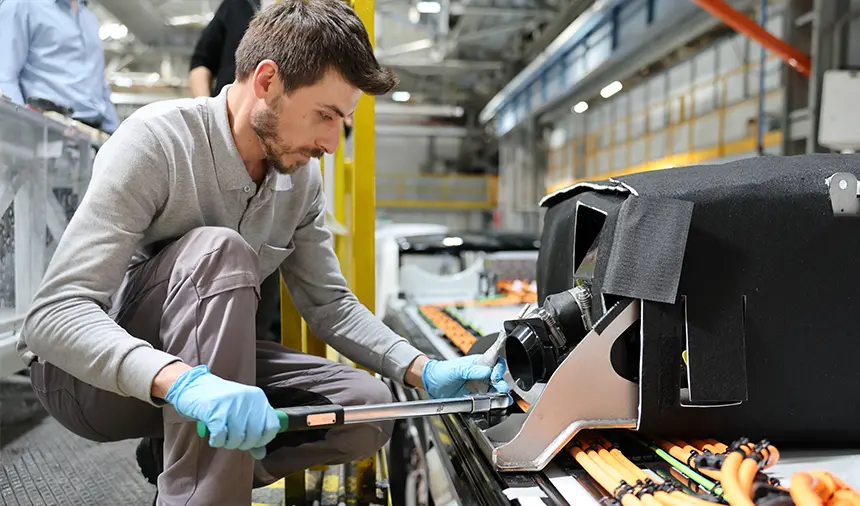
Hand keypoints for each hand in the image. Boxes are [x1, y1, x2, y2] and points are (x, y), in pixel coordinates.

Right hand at [165, 365, 279, 459]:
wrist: (193, 385)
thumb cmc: (220, 402)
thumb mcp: (241, 412)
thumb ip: (253, 432)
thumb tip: (261, 454)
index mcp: (258, 398)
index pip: (272, 427)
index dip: (262, 440)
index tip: (251, 442)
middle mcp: (248, 399)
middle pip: (254, 436)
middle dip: (242, 444)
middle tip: (231, 438)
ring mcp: (232, 404)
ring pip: (237, 439)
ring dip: (228, 443)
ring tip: (222, 435)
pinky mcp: (215, 411)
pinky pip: (221, 437)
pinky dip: (216, 441)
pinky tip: (213, 435)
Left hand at [421, 355, 510, 398]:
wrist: (432, 384)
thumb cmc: (442, 372)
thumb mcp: (457, 369)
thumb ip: (472, 370)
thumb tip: (487, 372)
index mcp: (478, 363)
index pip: (496, 362)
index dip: (499, 368)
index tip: (495, 376)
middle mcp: (481, 374)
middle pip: (498, 377)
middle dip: (502, 383)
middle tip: (500, 389)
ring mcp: (480, 385)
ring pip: (496, 389)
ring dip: (501, 393)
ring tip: (501, 398)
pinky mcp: (477, 396)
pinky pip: (489, 399)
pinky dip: (495, 401)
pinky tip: (498, 403)